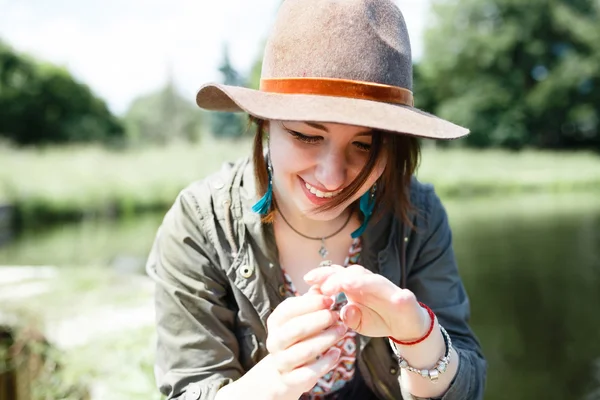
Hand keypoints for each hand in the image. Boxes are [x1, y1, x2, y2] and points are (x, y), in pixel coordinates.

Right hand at [244, 292, 346, 399]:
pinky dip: (325, 363)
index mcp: (276, 321)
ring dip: (326, 340)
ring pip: (304, 351)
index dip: (311, 303)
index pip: (289, 309)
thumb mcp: (302, 317)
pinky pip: (308, 373)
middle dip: (320, 321)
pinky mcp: (290, 380)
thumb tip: (323, 281)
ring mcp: (280, 362)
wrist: (286, 371)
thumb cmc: (298, 337)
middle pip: (296, 329)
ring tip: (343, 331)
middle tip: (338, 316)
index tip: (331, 299)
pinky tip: (337, 354)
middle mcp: (274, 341)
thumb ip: (312, 300)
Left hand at [304, 264, 429, 341]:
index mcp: (356, 286)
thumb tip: (339, 311)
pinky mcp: (406, 300)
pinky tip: (398, 298)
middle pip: (352, 273)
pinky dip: (400, 297)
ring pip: (374, 281)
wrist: (405, 326)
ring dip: (362, 281)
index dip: (323, 275)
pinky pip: (403, 297)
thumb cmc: (378, 319)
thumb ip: (346, 316)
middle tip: (324, 287)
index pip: (338, 275)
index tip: (307, 279)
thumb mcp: (357, 322)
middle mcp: (370, 283)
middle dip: (337, 278)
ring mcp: (388, 290)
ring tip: (348, 283)